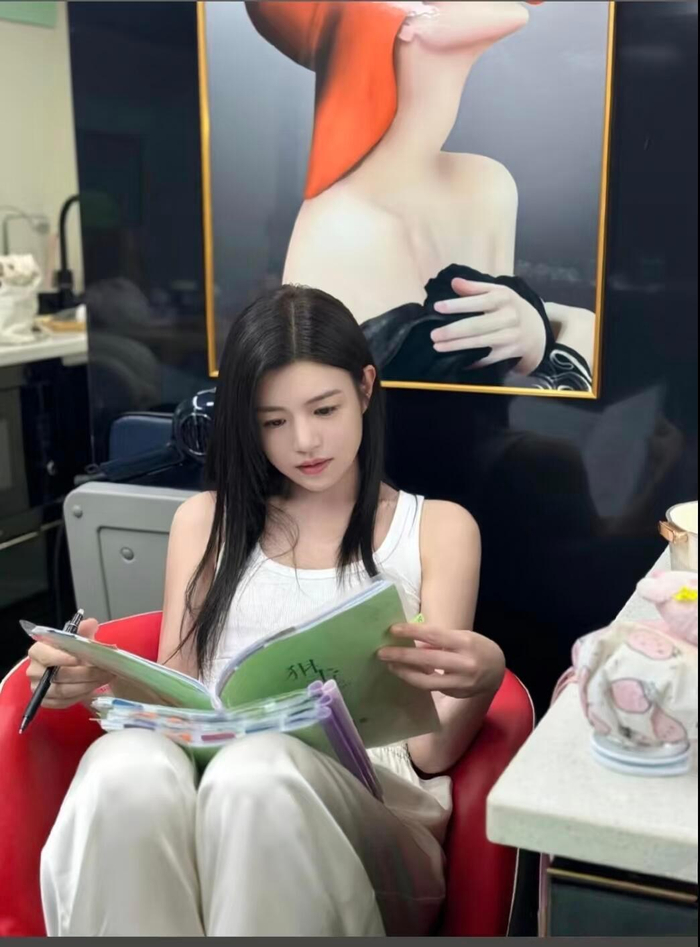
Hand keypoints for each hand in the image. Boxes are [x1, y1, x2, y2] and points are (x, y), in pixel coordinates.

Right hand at [26, 618, 113, 709]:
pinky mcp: (47, 702)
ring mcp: (39, 689)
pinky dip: (82, 695)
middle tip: (106, 670)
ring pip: (64, 691)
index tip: (81, 659)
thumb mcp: (78, 637)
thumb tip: (91, 623)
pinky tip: (95, 687)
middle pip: (58, 675)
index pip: (46, 656)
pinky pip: (65, 702)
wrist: (68, 666)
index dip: (62, 658)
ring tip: (105, 677)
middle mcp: (34, 671)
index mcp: (38, 651)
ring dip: (88, 685)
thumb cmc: (71, 650)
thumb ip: (84, 630)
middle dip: (86, 673)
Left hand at [378, 623, 504, 699]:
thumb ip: (439, 640)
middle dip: (401, 656)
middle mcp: (464, 664)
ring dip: (405, 673)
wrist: (498, 671)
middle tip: (381, 653)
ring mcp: (460, 683)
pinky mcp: (456, 694)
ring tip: (390, 665)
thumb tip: (411, 641)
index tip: (393, 630)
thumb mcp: (462, 637)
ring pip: (426, 681)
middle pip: (427, 660)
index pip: (434, 635)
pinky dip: (417, 679)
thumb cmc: (477, 647)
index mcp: (465, 643)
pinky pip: (432, 687)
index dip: (412, 632)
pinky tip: (407, 673)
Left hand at [430, 277, 546, 374]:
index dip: (457, 305)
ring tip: (438, 346)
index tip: (437, 307)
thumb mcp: (498, 292)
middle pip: (477, 326)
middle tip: (433, 335)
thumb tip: (454, 282)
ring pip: (480, 343)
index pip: (478, 301)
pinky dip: (471, 360)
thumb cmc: (510, 307)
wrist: (536, 330)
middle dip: (453, 331)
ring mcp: (510, 337)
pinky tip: (455, 360)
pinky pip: (487, 358)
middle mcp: (509, 317)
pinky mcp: (509, 352)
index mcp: (504, 298)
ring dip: (457, 346)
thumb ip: (475, 287)